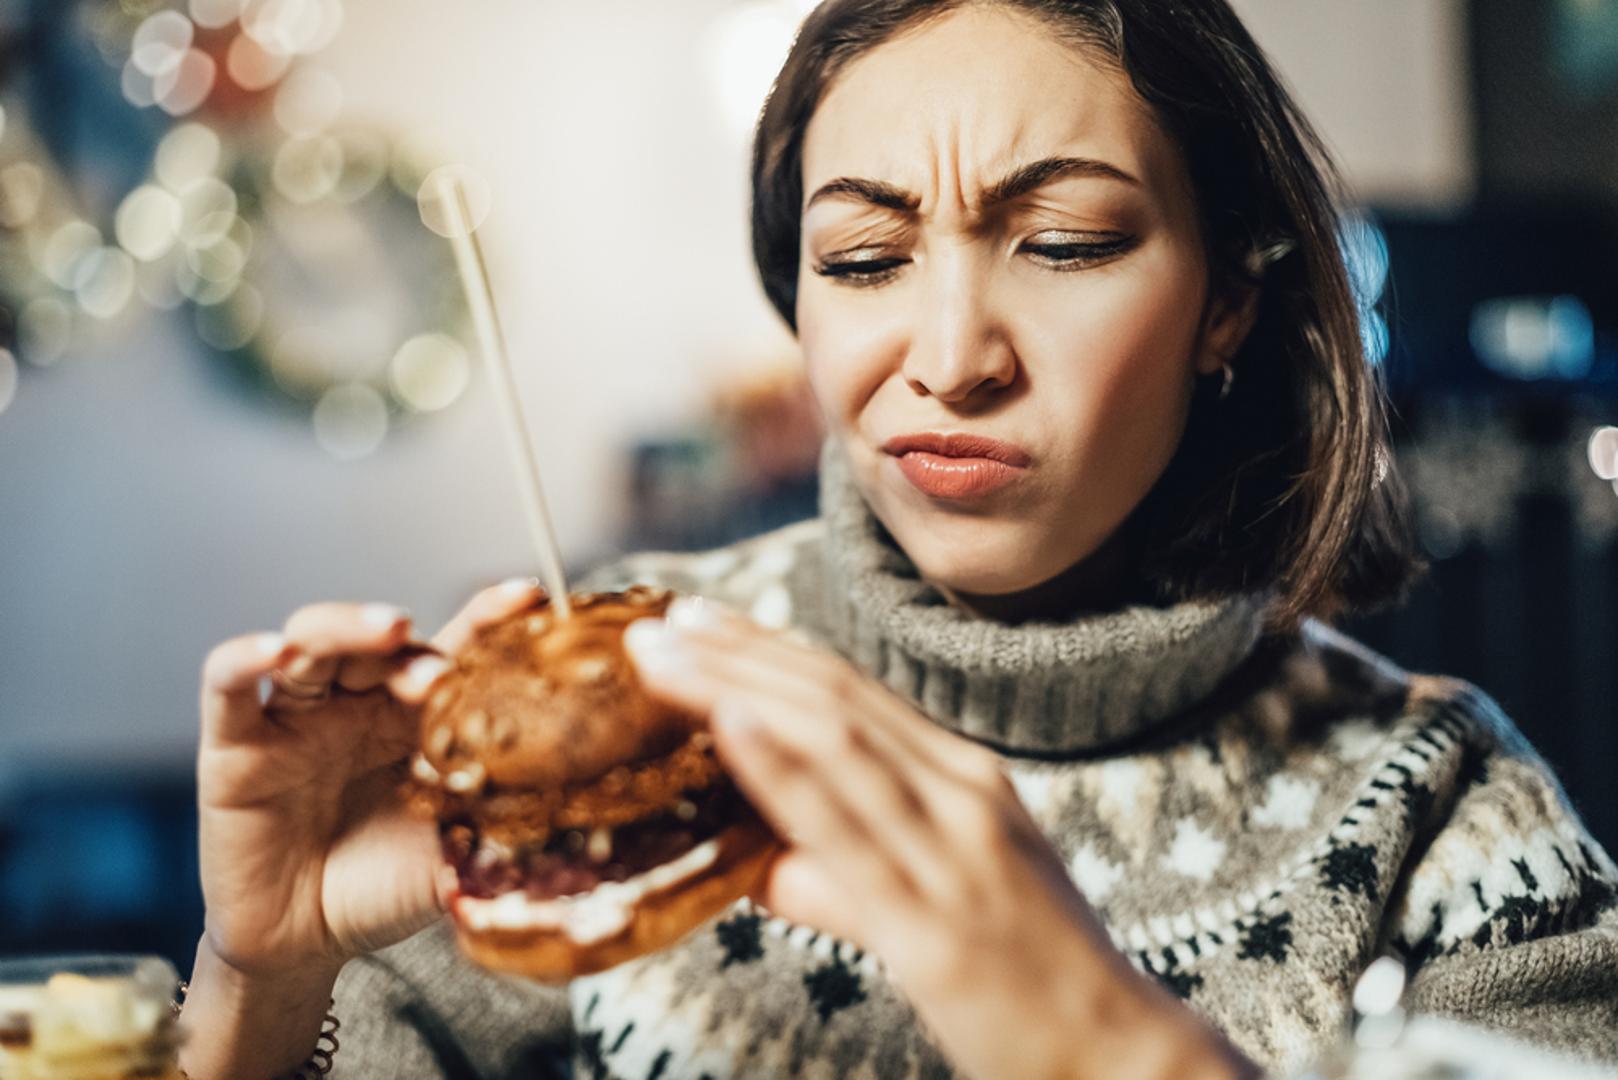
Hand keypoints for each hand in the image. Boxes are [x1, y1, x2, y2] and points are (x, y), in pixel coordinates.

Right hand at [195, 579, 542, 982]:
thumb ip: (501, 823)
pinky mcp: (234, 743)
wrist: (307, 945)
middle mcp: (358, 703)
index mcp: (417, 717)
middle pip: (380, 641)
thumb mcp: (455, 851)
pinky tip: (274, 652)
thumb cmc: (386, 887)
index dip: (488, 619)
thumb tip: (576, 809)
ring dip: (348, 627)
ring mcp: (296, 717)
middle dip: (412, 646)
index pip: (453, 650)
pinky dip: (245, 658)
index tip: (528, 600)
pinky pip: (228, 684)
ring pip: (311, 641)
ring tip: (386, 631)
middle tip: (441, 672)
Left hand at [625, 598, 1253, 1079]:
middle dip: (736, 653)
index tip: (697, 621)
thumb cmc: (1025, 976)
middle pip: (831, 699)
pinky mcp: (934, 923)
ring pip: (833, 743)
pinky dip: (784, 769)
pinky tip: (730, 725)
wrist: (1116, 1055)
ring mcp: (951, 851)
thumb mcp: (937, 894)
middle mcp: (959, 794)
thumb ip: (845, 871)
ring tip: (663, 658)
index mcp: (961, 778)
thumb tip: (756, 859)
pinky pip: (847, 833)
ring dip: (738, 688)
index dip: (765, 648)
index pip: (848, 691)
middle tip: (653, 622)